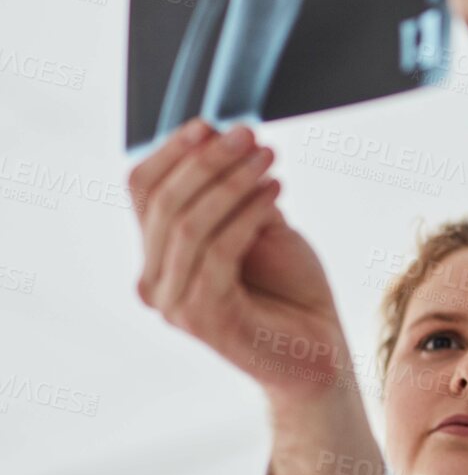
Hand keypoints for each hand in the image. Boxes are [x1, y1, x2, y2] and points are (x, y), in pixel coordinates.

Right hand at [131, 119, 349, 405]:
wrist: (318, 350)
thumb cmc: (289, 289)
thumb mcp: (256, 226)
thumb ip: (229, 193)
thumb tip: (216, 137)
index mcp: (157, 254)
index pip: (141, 188)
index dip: (172, 150)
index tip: (211, 123)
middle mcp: (154, 281)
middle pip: (163, 202)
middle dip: (207, 160)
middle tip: (250, 134)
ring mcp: (174, 305)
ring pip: (188, 225)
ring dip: (231, 181)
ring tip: (270, 158)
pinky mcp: (204, 320)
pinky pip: (218, 252)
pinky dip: (248, 214)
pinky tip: (277, 191)